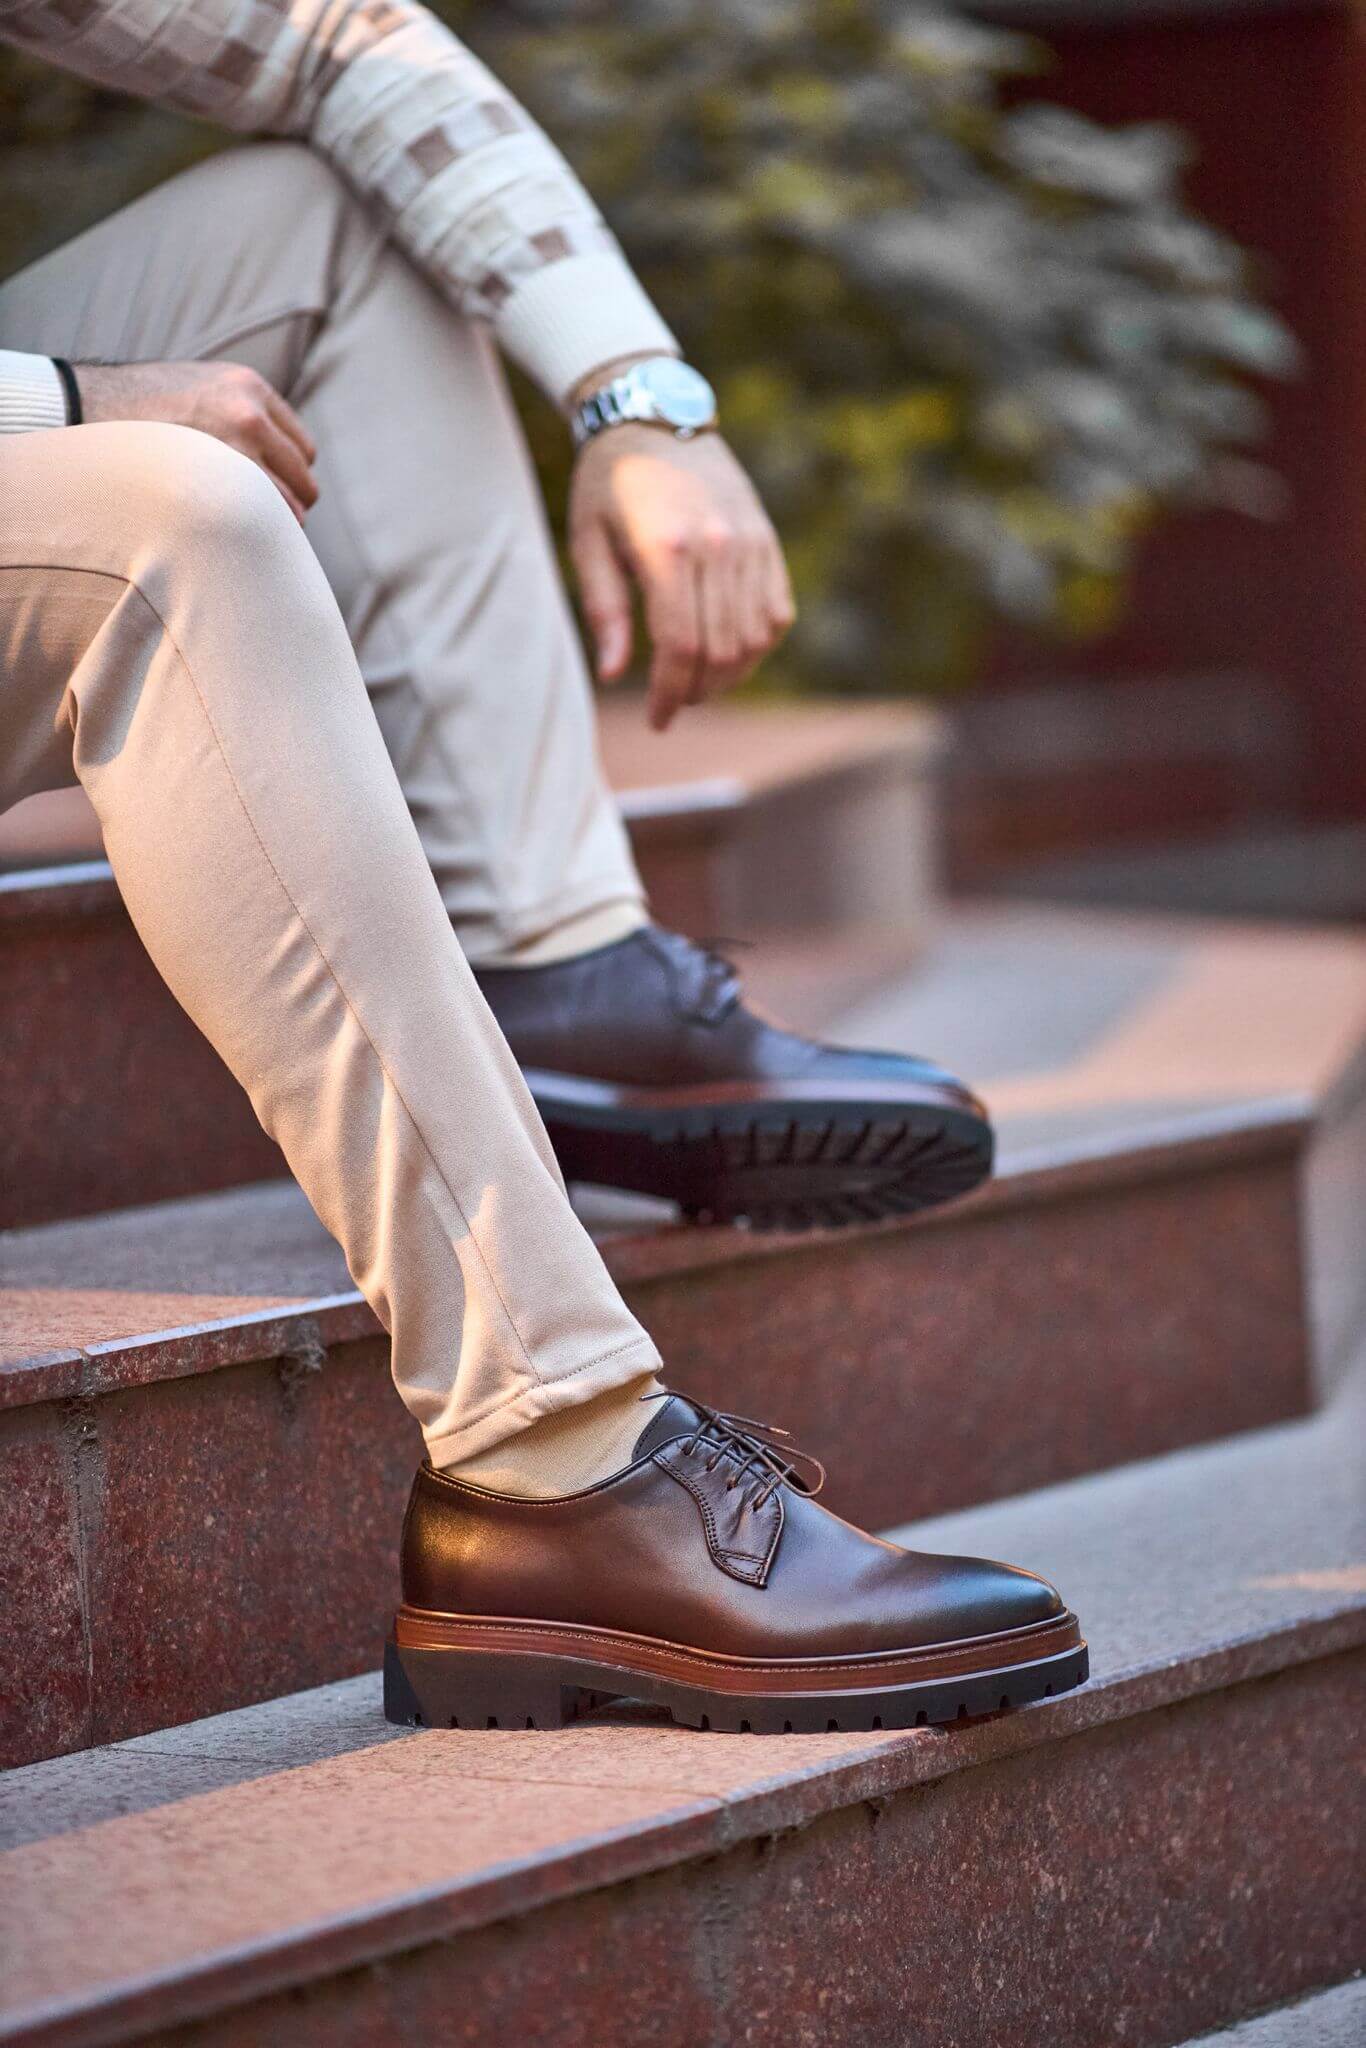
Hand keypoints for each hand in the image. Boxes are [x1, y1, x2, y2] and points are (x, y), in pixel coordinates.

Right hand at [75, 360, 317, 523]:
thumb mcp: (196, 390)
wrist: (84, 409)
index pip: (303, 450)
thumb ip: (237, 415)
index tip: (274, 494)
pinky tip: (238, 541)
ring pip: (292, 510)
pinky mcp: (219, 480)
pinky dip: (260, 537)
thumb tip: (272, 465)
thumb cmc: (138, 411)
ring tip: (247, 538)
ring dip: (276, 528)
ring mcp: (238, 448)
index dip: (290, 477)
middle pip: (304, 481)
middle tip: (263, 525)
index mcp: (250, 388)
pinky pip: (265, 523)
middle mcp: (251, 414)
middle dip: (289, 505)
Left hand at [568, 424, 795, 731]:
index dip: (670, 693)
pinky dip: (758, 645)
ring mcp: (750, 542)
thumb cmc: (609, 484)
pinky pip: (776, 612)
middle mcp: (717, 545)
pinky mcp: (768, 540)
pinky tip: (731, 652)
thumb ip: (604, 610)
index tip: (659, 719)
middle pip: (720, 650)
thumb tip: (613, 675)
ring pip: (754, 639)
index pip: (680, 645)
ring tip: (700, 682)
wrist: (655, 416)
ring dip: (730, 676)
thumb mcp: (588, 542)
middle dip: (697, 690)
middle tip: (675, 701)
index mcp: (667, 546)